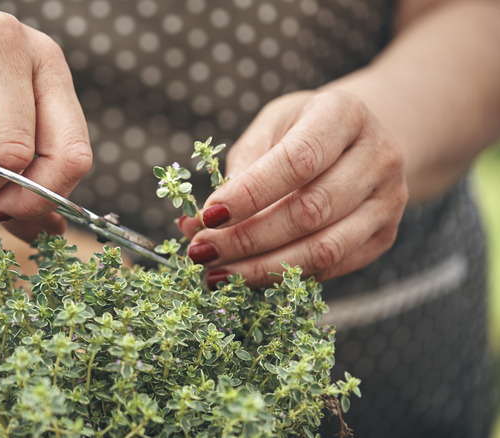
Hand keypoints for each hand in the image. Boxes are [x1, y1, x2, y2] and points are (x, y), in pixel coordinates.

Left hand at [179, 90, 407, 287]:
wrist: (359, 138)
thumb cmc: (300, 130)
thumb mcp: (268, 129)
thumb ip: (237, 171)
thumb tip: (195, 226)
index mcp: (344, 114)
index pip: (298, 161)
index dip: (250, 194)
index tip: (207, 217)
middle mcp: (378, 156)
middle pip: (311, 211)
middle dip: (247, 239)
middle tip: (202, 252)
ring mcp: (388, 200)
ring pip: (324, 248)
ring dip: (262, 268)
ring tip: (217, 273)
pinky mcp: (385, 236)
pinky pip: (332, 266)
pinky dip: (284, 276)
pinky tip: (246, 276)